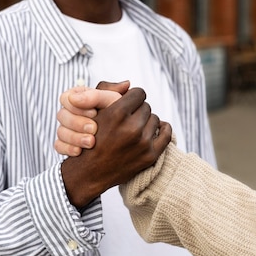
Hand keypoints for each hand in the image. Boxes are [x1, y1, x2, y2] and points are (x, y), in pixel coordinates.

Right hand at [55, 81, 129, 155]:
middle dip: (77, 123)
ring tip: (91, 143)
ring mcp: (67, 129)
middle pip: (61, 115)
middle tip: (94, 129)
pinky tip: (80, 152)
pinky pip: (58, 146)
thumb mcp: (114, 101)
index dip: (77, 106)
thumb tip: (75, 98)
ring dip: (75, 137)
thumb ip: (98, 94)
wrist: (129, 138)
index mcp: (79, 97)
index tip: (95, 113)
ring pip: (60, 132)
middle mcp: (71, 112)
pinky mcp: (66, 144)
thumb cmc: (122, 114)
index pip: (66, 98)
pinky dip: (68, 149)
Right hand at [60, 88, 171, 208]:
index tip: (127, 104)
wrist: (89, 172)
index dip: (132, 98)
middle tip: (128, 119)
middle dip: (138, 111)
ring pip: (155, 119)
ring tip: (134, 128)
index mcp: (116, 114)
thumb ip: (108, 91)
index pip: (138, 93)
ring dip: (147, 122)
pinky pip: (166, 134)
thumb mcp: (92, 111)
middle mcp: (131, 128)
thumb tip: (129, 83)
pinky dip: (163, 129)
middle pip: (146, 107)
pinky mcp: (150, 156)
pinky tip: (156, 129)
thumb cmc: (89, 138)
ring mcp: (142, 143)